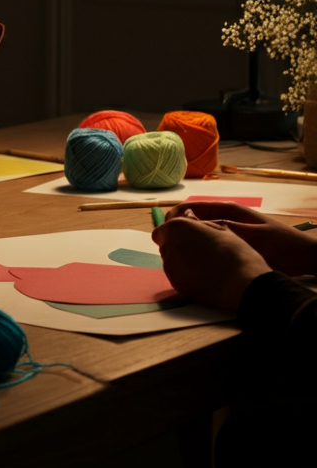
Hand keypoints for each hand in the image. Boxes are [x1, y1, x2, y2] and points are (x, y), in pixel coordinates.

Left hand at [152, 215, 270, 310]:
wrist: (244, 283)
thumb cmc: (236, 253)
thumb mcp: (220, 229)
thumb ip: (198, 223)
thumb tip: (188, 216)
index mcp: (178, 227)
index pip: (161, 231)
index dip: (174, 234)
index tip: (188, 237)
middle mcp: (169, 245)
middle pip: (166, 247)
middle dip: (177, 248)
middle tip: (201, 252)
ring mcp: (171, 266)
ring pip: (171, 262)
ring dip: (182, 262)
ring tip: (206, 266)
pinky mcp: (177, 284)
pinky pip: (177, 277)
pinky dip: (186, 276)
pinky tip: (205, 277)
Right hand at [165, 201, 316, 276]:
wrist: (306, 256)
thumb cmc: (282, 244)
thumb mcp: (253, 235)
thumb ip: (225, 228)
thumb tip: (196, 225)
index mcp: (228, 210)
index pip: (191, 207)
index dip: (174, 217)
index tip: (163, 231)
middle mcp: (225, 217)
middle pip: (191, 219)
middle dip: (176, 229)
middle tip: (167, 246)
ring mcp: (229, 230)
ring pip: (198, 232)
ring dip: (186, 239)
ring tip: (177, 254)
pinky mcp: (233, 243)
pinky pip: (208, 242)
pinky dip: (197, 247)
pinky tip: (194, 260)